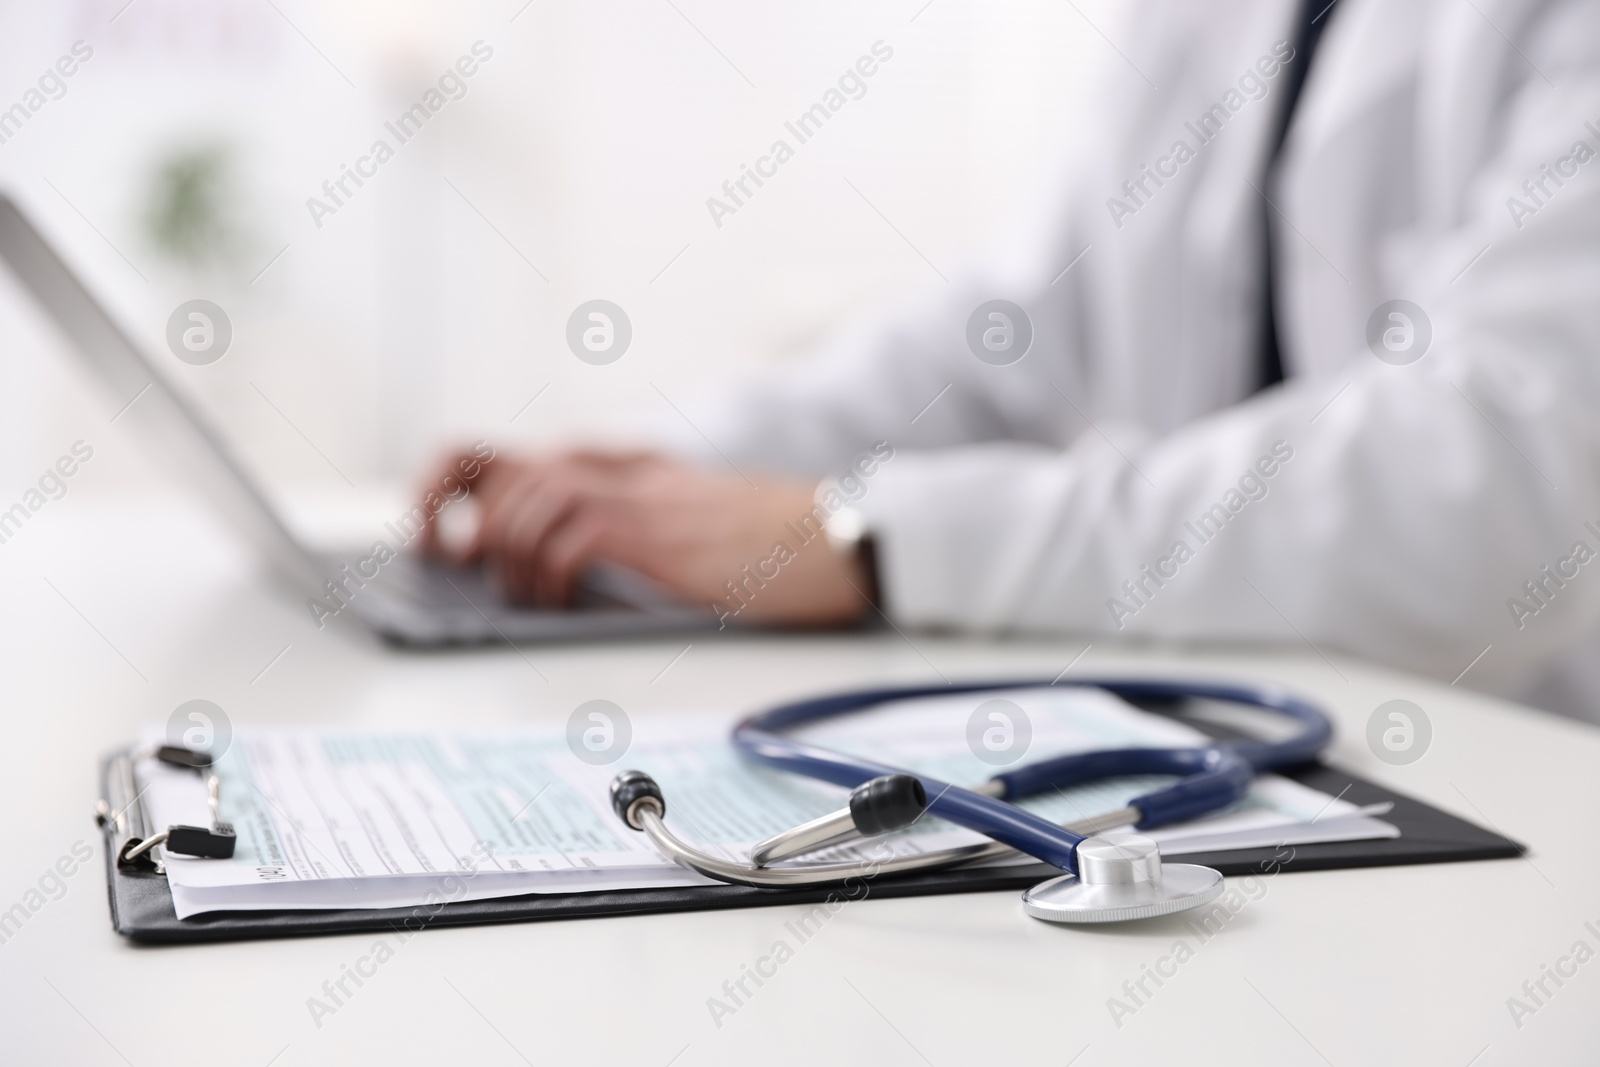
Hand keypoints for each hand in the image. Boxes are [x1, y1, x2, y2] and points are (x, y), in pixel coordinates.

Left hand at [415, 448, 870, 623]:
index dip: (446, 485)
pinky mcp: (654, 530)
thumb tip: (546, 572)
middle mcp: (618, 470)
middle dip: (459, 521)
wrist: (833, 538)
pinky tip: (561, 601)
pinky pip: (568, 540)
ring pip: (527, 501)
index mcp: (619, 467)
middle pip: (500, 470)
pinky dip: (549, 573)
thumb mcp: (679, 523)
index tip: (431, 532)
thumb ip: (620, 528)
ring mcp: (636, 496)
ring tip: (527, 592)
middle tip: (454, 565)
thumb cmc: (767, 544)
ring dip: (508, 553)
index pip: (505, 454)